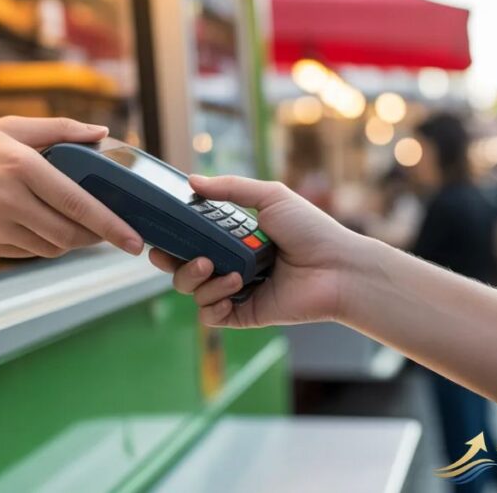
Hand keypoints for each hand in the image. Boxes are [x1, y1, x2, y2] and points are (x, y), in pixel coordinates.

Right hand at [0, 116, 143, 258]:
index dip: (110, 224)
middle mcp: (10, 199)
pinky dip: (47, 244)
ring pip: (53, 247)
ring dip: (73, 241)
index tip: (134, 240)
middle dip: (97, 238)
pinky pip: (31, 252)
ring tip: (81, 227)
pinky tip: (48, 228)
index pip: (76, 202)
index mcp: (21, 166)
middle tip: (113, 233)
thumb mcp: (11, 128)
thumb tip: (102, 132)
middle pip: (70, 233)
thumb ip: (60, 129)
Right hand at [149, 175, 374, 326]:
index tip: (158, 236)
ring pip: (194, 292)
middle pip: (182, 269)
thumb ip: (229, 188)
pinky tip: (230, 291)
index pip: (190, 241)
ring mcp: (237, 291)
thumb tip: (192, 181)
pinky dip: (211, 304)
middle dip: (174, 264)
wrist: (338, 267)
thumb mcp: (270, 197)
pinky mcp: (246, 314)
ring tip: (225, 272)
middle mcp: (231, 264)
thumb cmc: (311, 229)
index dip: (171, 240)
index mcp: (234, 238)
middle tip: (179, 257)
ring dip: (199, 281)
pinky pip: (211, 316)